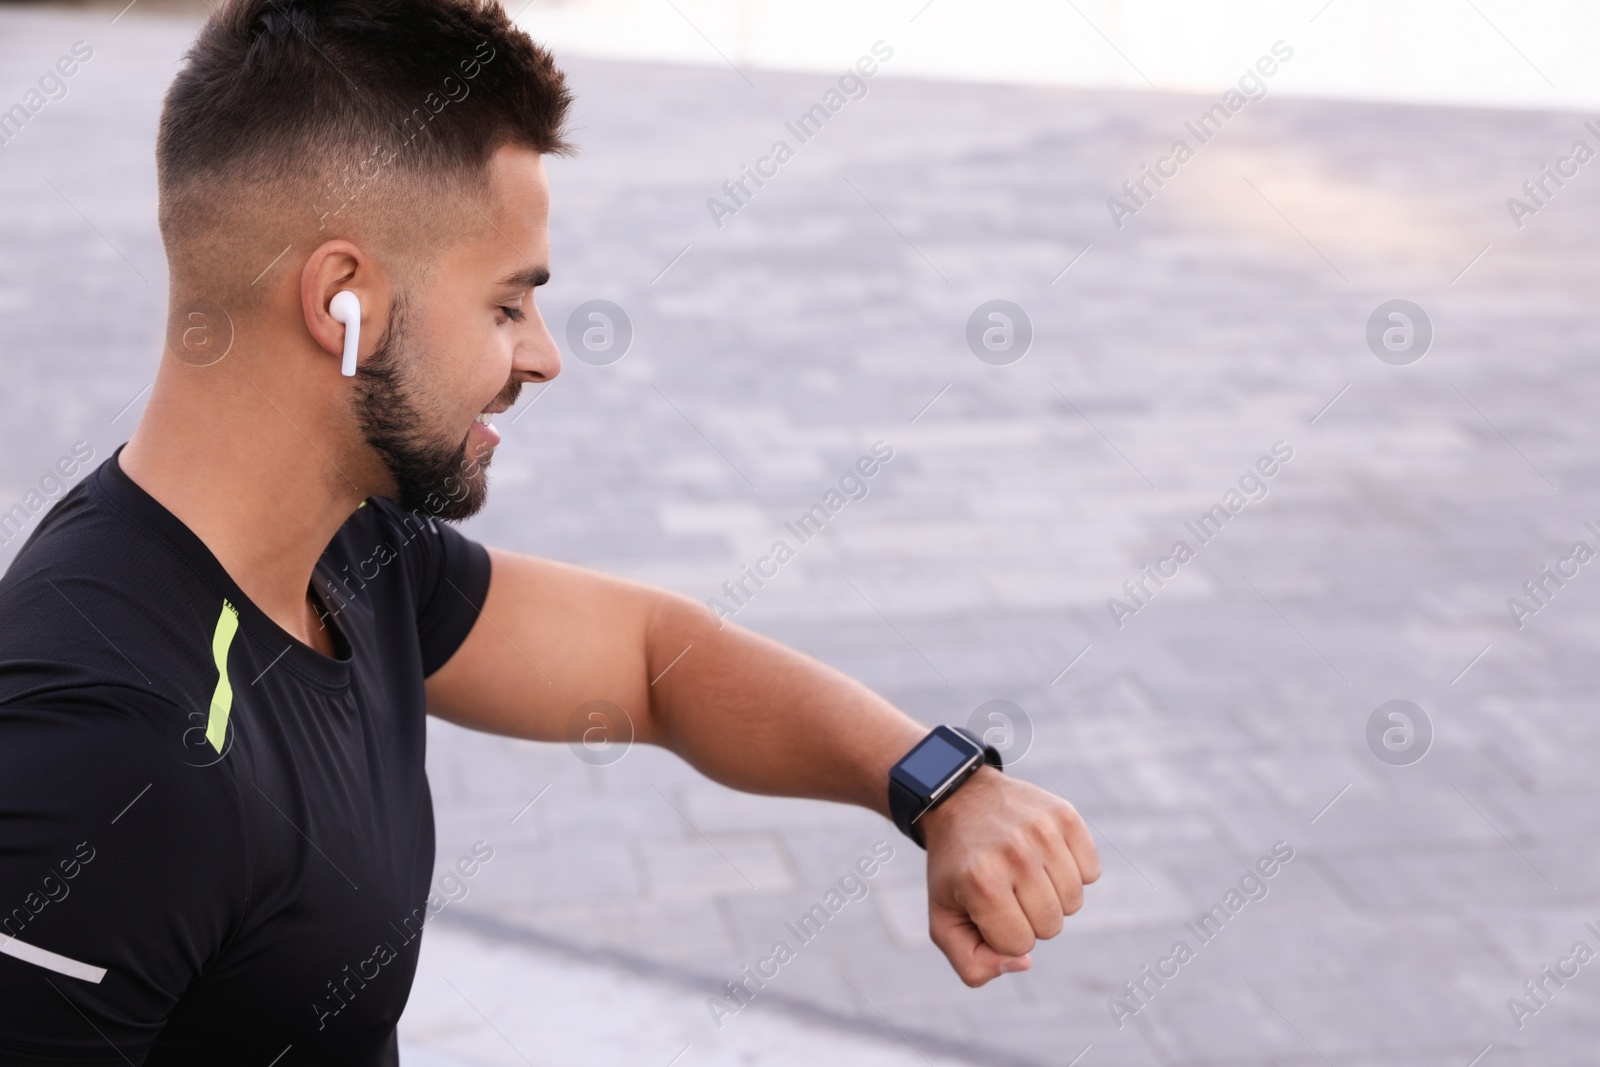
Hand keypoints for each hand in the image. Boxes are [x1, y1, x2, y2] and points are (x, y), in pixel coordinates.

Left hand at [918, 768, 1099, 986]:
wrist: (960, 800)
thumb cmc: (954, 868)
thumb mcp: (943, 920)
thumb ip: (972, 964)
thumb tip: (1024, 962)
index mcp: (981, 883)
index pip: (1020, 945)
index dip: (1002, 933)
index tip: (985, 906)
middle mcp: (1016, 855)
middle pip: (1052, 926)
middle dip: (1028, 917)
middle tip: (1006, 887)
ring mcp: (1043, 832)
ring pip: (1074, 902)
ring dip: (1052, 895)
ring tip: (1024, 871)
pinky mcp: (1066, 816)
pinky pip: (1091, 872)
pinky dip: (1072, 871)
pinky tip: (1044, 855)